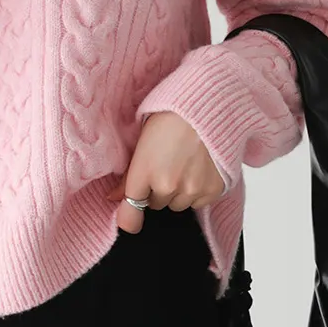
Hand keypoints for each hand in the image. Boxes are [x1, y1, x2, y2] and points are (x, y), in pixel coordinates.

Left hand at [116, 111, 224, 230]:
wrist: (211, 106)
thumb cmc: (173, 115)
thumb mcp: (143, 139)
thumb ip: (129, 174)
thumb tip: (115, 197)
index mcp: (144, 171)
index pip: (131, 212)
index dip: (129, 218)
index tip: (130, 220)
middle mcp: (167, 186)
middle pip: (156, 204)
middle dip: (158, 190)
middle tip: (167, 165)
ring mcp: (191, 190)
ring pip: (178, 205)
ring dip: (179, 192)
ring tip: (185, 165)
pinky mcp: (212, 191)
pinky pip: (199, 202)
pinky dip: (198, 191)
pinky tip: (200, 168)